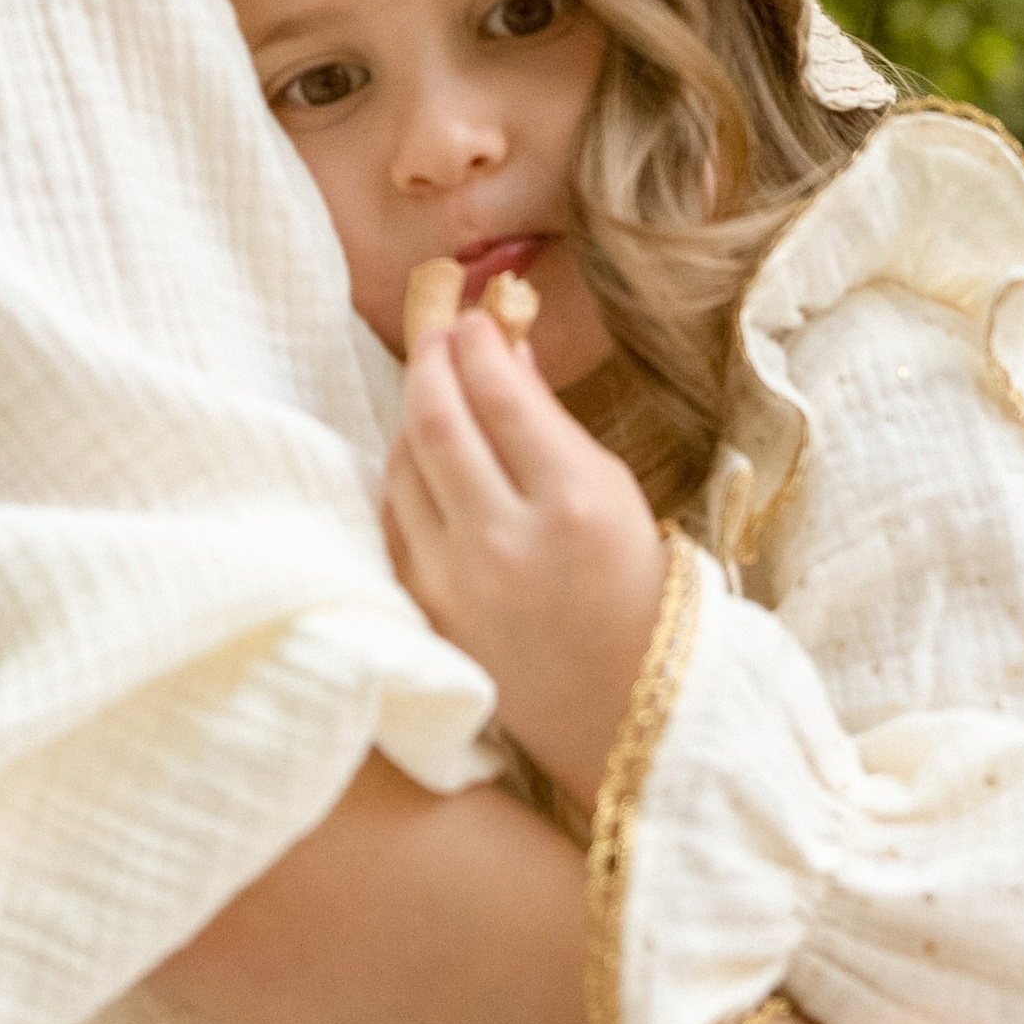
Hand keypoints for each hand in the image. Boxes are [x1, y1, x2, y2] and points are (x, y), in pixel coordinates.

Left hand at [384, 306, 663, 809]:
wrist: (621, 705)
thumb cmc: (629, 585)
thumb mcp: (610, 489)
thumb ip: (546, 422)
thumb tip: (499, 349)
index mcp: (569, 505)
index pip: (499, 395)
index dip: (477, 344)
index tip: (474, 318)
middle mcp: (503, 542)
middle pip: (436, 421)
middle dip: (432, 361)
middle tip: (439, 334)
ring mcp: (454, 582)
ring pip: (403, 466)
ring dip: (413, 416)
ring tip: (434, 390)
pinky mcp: (424, 609)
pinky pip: (394, 519)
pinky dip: (403, 477)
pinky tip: (422, 458)